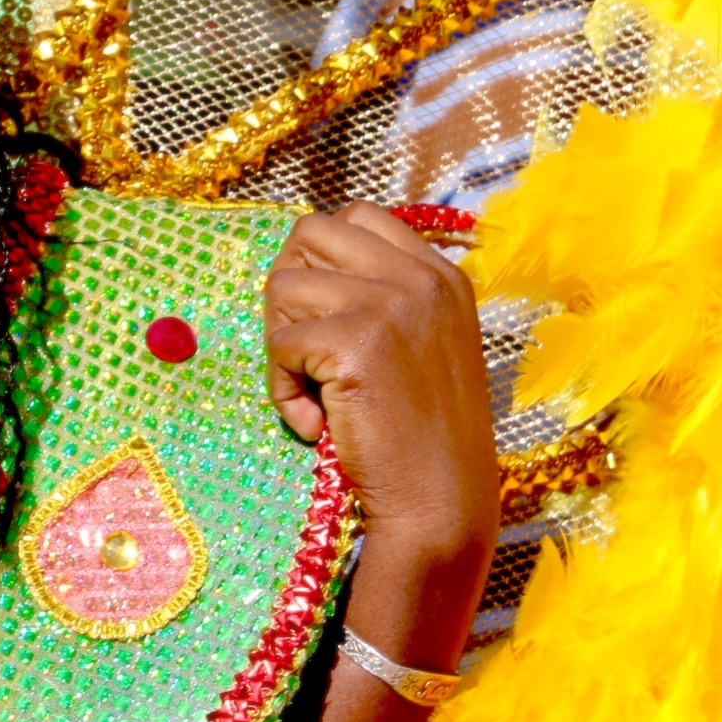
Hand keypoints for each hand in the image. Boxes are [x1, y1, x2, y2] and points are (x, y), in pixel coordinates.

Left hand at [262, 204, 497, 565]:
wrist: (441, 506)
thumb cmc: (420, 437)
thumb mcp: (421, 344)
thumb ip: (382, 295)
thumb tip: (302, 263)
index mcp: (441, 274)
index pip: (357, 215)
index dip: (319, 260)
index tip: (323, 315)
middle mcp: (421, 277)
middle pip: (310, 234)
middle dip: (289, 289)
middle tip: (305, 349)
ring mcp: (392, 304)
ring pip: (283, 285)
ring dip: (281, 343)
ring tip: (313, 392)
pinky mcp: (357, 342)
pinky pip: (280, 342)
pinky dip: (282, 387)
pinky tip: (316, 423)